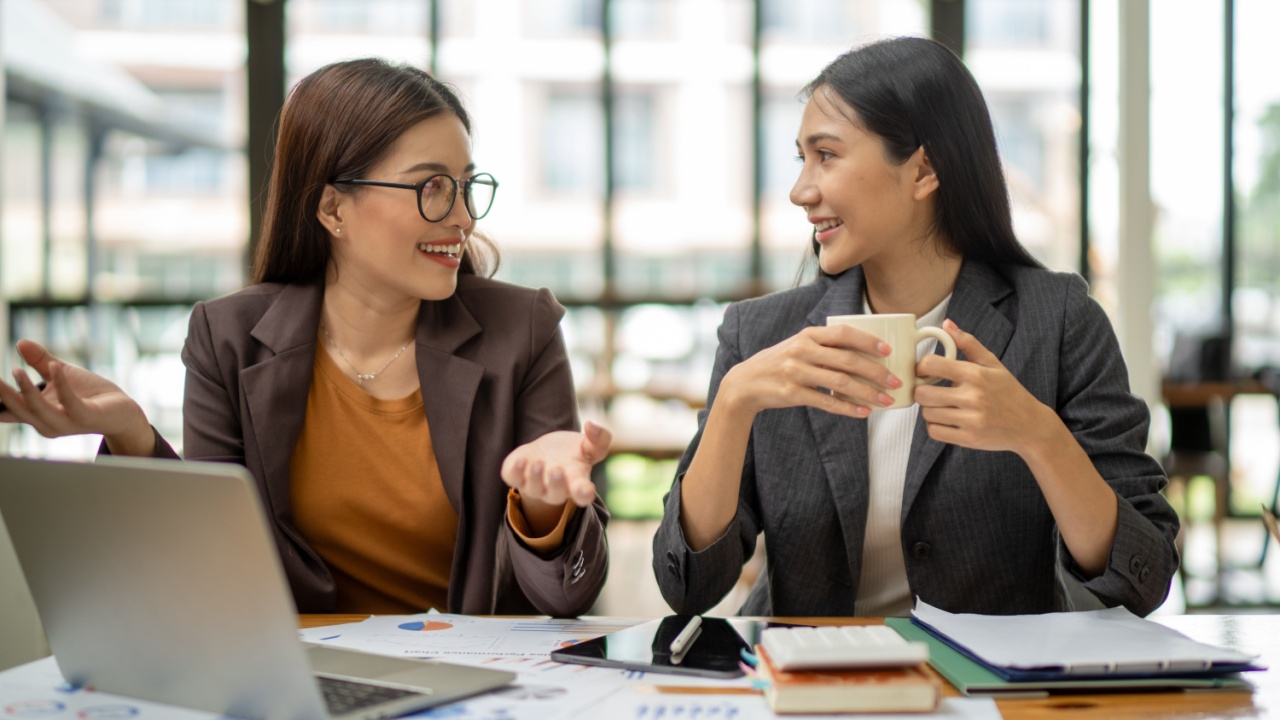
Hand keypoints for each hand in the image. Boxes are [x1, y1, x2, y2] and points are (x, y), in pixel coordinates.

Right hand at [0, 339, 154, 454]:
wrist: (122, 410)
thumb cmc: (89, 394)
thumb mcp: (60, 374)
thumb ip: (39, 361)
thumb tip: (20, 341)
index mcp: (37, 414)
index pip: (8, 410)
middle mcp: (47, 422)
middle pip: (18, 409)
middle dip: (3, 394)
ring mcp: (66, 422)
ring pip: (39, 409)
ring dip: (26, 390)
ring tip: (16, 370)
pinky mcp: (85, 417)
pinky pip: (70, 402)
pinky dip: (61, 384)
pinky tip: (55, 366)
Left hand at [501, 420, 612, 507]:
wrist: (547, 452)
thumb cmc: (572, 452)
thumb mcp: (590, 445)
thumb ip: (599, 437)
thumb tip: (591, 424)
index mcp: (576, 482)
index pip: (583, 495)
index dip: (584, 494)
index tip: (586, 490)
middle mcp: (555, 489)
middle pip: (556, 495)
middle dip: (556, 485)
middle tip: (556, 470)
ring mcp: (534, 485)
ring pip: (532, 489)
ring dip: (535, 477)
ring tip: (538, 463)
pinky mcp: (516, 476)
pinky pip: (512, 479)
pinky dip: (515, 472)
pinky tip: (521, 460)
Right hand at [719, 324, 901, 417]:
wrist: (746, 382)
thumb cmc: (780, 363)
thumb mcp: (799, 346)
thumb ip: (824, 346)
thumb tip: (863, 353)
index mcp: (807, 335)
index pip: (843, 333)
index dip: (868, 341)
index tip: (888, 351)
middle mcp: (802, 351)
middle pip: (847, 360)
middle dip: (876, 372)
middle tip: (895, 381)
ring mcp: (796, 372)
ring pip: (840, 383)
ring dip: (867, 393)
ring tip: (886, 400)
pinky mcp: (792, 394)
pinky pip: (826, 402)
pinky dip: (847, 408)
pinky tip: (863, 412)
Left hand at [914, 319, 1055, 454]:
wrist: (1030, 426)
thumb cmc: (1009, 392)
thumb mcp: (993, 364)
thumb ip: (968, 343)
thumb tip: (947, 324)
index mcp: (976, 374)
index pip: (931, 364)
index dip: (921, 367)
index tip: (925, 372)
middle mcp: (973, 397)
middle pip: (922, 393)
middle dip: (922, 391)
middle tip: (930, 391)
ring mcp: (971, 420)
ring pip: (927, 414)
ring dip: (929, 410)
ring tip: (941, 406)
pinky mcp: (969, 439)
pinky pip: (935, 432)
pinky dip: (935, 427)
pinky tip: (946, 420)